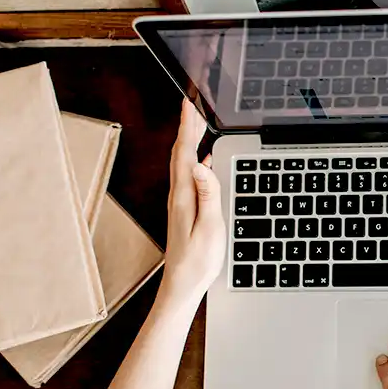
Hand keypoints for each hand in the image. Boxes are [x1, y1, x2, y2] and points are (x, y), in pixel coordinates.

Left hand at [155, 99, 225, 312]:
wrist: (181, 286)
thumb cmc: (197, 261)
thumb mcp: (209, 228)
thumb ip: (208, 194)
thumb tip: (202, 163)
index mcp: (184, 196)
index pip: (184, 152)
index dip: (188, 126)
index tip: (189, 102)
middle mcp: (178, 195)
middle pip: (180, 152)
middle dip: (187, 126)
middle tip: (194, 104)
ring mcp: (180, 202)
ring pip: (183, 162)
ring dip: (190, 140)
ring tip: (198, 124)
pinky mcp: (185, 209)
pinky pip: (188, 175)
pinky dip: (194, 158)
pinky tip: (203, 159)